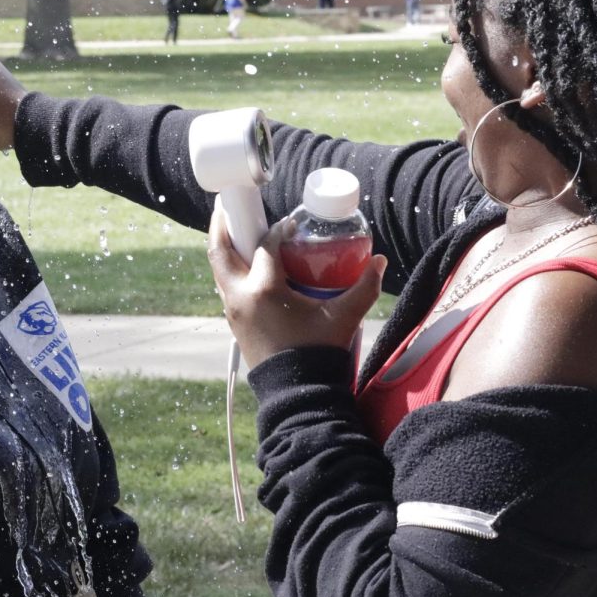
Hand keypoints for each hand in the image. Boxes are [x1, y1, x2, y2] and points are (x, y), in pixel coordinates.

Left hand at [207, 201, 386, 368]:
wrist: (297, 393)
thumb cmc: (318, 354)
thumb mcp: (344, 317)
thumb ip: (364, 287)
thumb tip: (377, 261)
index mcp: (264, 289)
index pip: (267, 245)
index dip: (281, 229)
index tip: (293, 224)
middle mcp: (240, 296)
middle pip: (221, 248)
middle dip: (223, 222)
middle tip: (229, 202)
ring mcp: (232, 310)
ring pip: (219, 269)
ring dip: (224, 246)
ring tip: (235, 229)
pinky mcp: (233, 322)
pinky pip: (225, 286)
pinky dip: (230, 269)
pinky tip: (244, 265)